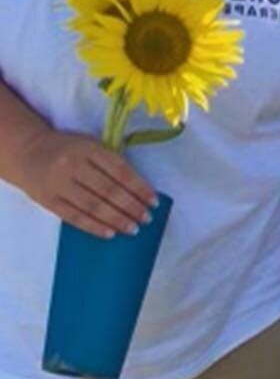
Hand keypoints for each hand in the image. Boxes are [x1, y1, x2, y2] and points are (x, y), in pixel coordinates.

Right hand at [14, 127, 156, 237]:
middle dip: (131, 206)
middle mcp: (73, 166)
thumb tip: (139, 190)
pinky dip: (94, 226)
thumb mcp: (90, 146)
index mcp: (89, 149)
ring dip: (116, 219)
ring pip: (93, 206)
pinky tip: (110, 233)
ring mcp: (59, 184)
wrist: (27, 152)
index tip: (154, 201)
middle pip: (108, 190)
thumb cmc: (68, 149)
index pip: (120, 171)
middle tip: (147, 218)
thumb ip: (110, 163)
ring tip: (133, 228)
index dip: (139, 187)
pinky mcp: (48, 201)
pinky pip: (74, 217)